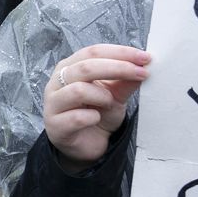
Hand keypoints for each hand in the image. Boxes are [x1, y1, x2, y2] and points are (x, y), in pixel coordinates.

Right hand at [44, 45, 149, 171]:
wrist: (87, 144)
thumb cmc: (97, 114)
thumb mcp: (116, 95)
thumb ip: (125, 81)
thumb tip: (142, 65)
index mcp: (70, 67)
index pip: (93, 51)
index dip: (120, 53)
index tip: (144, 58)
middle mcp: (57, 81)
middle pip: (86, 66)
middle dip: (118, 68)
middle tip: (140, 74)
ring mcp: (53, 103)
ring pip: (78, 90)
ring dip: (102, 96)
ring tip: (110, 104)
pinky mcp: (55, 125)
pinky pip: (76, 117)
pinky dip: (93, 118)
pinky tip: (96, 119)